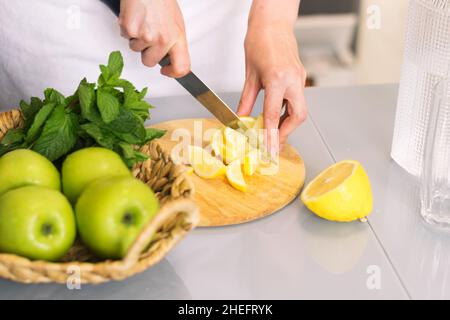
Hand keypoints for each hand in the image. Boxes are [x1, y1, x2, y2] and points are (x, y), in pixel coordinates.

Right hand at [118, 0, 189, 76]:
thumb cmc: (161, 1)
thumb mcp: (176, 23)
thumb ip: (174, 42)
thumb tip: (171, 58)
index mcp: (177, 38)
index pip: (182, 67)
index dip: (173, 73)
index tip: (166, 71)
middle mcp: (163, 39)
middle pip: (150, 62)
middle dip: (146, 52)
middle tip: (148, 35)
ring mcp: (146, 36)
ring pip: (136, 50)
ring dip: (136, 38)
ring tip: (143, 22)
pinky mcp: (131, 29)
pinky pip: (125, 37)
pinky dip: (127, 28)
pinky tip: (135, 17)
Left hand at [237, 2, 306, 155]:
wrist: (273, 22)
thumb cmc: (260, 40)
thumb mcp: (250, 73)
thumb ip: (246, 99)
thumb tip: (241, 117)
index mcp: (278, 79)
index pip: (275, 114)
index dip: (272, 135)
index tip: (269, 148)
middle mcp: (292, 80)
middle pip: (298, 116)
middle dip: (286, 132)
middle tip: (274, 142)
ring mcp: (299, 78)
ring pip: (300, 109)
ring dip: (287, 122)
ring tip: (273, 130)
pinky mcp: (299, 76)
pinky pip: (297, 99)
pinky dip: (288, 110)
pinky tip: (277, 114)